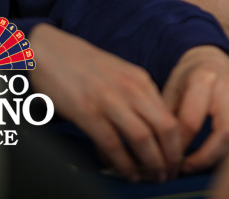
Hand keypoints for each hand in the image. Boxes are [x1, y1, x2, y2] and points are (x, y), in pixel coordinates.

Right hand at [28, 23, 183, 182]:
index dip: (178, 142)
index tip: (178, 159)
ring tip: (155, 177)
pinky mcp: (88, 111)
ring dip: (152, 163)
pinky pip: (112, 143)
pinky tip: (128, 173)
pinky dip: (123, 163)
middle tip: (171, 173)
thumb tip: (146, 133)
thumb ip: (135, 100)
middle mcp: (131, 88)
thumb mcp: (119, 77)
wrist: (49, 51)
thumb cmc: (83, 67)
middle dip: (172, 156)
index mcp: (141, 80)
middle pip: (165, 127)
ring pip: (143, 138)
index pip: (171, 115)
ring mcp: (110, 100)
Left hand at [161, 45, 228, 173]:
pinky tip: (213, 160)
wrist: (213, 60)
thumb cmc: (189, 75)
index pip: (192, 122)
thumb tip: (157, 152)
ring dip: (221, 159)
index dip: (177, 146)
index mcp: (204, 79)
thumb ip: (166, 118)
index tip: (166, 159)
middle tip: (185, 168)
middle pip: (226, 133)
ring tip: (198, 166)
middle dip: (205, 158)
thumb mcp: (171, 89)